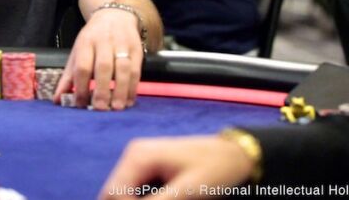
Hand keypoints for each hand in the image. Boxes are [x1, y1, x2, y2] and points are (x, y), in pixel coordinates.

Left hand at [54, 6, 142, 110]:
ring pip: (123, 69)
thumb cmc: (92, 40)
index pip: (83, 66)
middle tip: (100, 108)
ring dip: (120, 90)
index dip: (81, 86)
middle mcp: (104, 42)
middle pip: (104, 67)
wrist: (115, 16)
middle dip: (102, 89)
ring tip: (116, 107)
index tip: (81, 104)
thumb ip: (68, 77)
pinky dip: (133, 88)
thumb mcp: (77, 52)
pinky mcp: (137, 49)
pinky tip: (128, 101)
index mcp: (85, 42)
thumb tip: (57, 100)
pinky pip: (136, 70)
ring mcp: (122, 44)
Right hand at [99, 136, 253, 197]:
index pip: (113, 192)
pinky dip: (141, 198)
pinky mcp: (147, 166)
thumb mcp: (187, 191)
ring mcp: (139, 159)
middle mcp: (133, 155)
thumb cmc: (215, 170)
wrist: (234, 154)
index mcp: (139, 157)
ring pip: (122, 192)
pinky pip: (134, 189)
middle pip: (113, 192)